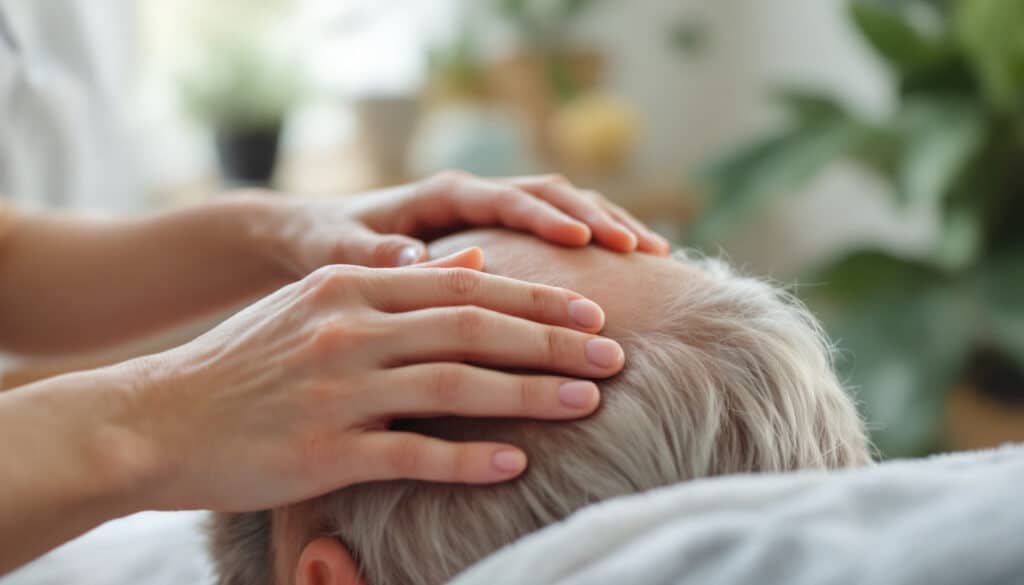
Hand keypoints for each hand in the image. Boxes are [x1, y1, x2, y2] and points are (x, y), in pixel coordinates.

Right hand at [125, 248, 623, 511]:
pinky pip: (411, 455)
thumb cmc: (242, 364)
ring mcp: (336, 391)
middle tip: (614, 352)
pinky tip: (516, 462)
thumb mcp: (312, 304)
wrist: (155, 420)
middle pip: (472, 329)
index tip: (591, 310)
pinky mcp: (323, 452)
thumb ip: (391, 281)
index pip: (463, 286)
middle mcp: (348, 331)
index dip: (534, 299)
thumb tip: (473, 262)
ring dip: (531, 394)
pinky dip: (468, 458)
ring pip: (455, 386)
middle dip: (552, 340)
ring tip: (590, 401)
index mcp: (349, 288)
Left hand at [258, 170, 669, 275]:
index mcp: (442, 195)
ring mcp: (489, 209)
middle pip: (550, 192)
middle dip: (598, 217)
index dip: (549, 219)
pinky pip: (557, 225)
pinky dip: (596, 239)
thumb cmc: (326, 243)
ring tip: (655, 253)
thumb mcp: (337, 252)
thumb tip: (416, 258)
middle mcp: (473, 194)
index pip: (507, 200)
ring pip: (564, 203)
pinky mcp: (497, 230)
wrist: (317, 232)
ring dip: (608, 223)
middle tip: (641, 250)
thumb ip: (373, 254)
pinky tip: (632, 263)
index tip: (590, 242)